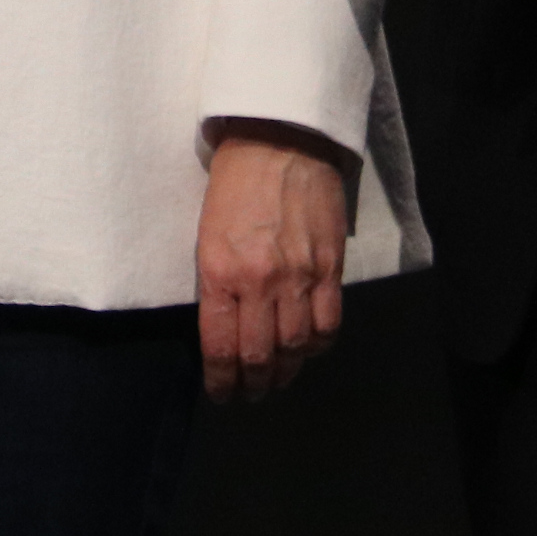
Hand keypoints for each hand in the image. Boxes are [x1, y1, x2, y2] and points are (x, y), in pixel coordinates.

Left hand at [196, 121, 350, 403]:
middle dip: (253, 384)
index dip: (221, 379)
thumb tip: (224, 325)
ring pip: (296, 348)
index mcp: (219, 272)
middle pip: (260, 356)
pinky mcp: (330, 268)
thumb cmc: (232, 183)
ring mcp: (300, 277)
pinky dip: (317, 346)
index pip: (221, 345)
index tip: (221, 393)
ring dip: (286, 372)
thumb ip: (216, 281)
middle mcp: (260, 281)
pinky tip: (307, 349)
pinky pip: (329, 324)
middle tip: (250, 394)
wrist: (280, 141)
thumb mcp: (206, 233)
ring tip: (277, 379)